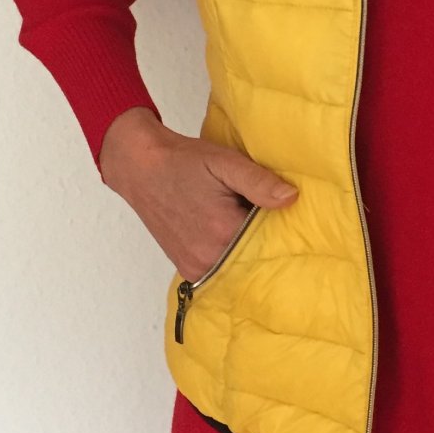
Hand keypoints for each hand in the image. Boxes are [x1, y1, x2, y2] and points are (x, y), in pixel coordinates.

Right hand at [98, 106, 298, 281]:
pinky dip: (229, 253)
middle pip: (256, 255)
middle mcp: (209, 258)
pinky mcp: (188, 269)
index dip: (280, 224)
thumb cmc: (184, 162)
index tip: (282, 210)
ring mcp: (196, 268)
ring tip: (241, 218)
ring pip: (239, 264)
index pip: (272, 239)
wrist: (142, 168)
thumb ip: (258, 182)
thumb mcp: (225, 162)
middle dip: (264, 237)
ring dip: (246, 246)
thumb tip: (291, 198)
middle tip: (260, 211)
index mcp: (223, 232)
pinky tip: (227, 231)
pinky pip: (221, 269)